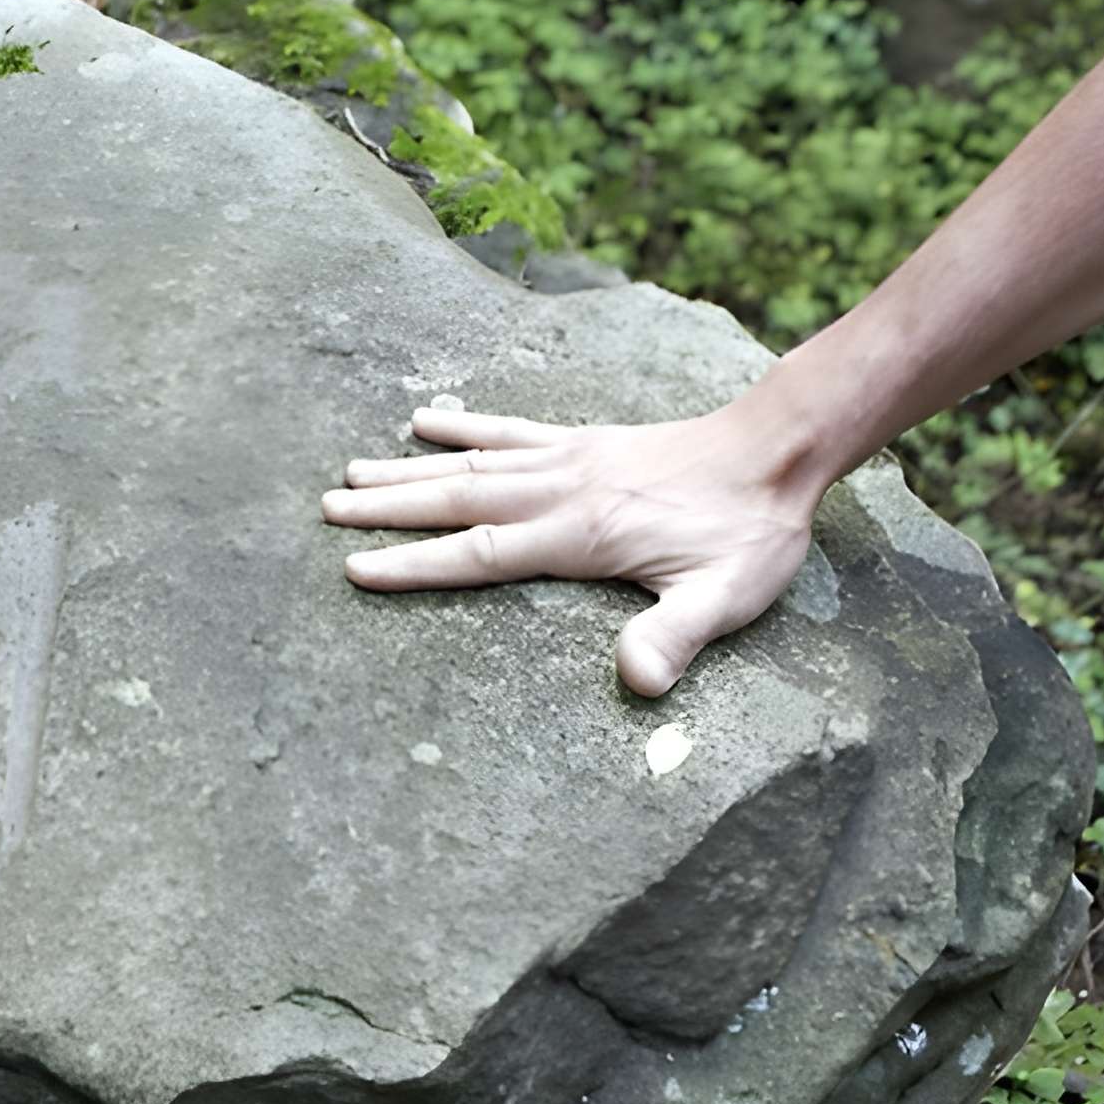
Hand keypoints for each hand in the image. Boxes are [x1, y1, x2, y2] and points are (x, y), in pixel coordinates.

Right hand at [321, 401, 820, 697]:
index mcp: (582, 535)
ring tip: (348, 474)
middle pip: (457, 500)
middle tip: (325, 511)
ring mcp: (568, 460)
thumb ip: (675, 637)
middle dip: (388, 510)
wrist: (778, 450)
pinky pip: (508, 429)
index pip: (481, 553)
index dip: (416, 565)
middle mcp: (562, 491)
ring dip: (408, 471)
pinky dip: (462, 425)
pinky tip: (422, 420)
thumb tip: (636, 683)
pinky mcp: (582, 442)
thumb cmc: (751, 534)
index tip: (357, 568)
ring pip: (471, 464)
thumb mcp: (725, 597)